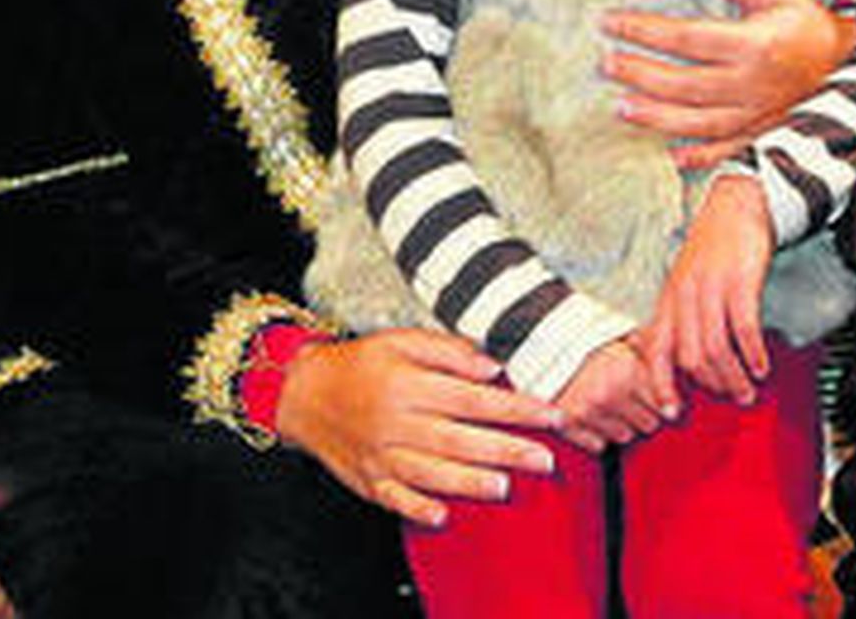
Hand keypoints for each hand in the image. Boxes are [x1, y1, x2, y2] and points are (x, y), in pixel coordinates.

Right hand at [275, 328, 561, 528]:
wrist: (305, 393)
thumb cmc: (362, 363)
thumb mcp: (401, 340)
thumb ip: (448, 350)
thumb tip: (492, 367)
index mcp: (408, 383)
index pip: (471, 397)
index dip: (514, 407)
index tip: (549, 414)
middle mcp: (395, 421)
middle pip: (458, 439)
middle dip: (506, 449)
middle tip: (546, 459)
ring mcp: (380, 455)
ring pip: (431, 472)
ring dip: (471, 482)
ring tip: (507, 486)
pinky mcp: (368, 481)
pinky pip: (396, 498)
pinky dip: (419, 508)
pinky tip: (444, 514)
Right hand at [554, 337, 671, 453]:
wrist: (545, 343)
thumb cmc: (587, 344)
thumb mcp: (625, 342)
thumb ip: (653, 357)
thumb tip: (681, 374)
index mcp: (629, 370)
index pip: (667, 406)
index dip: (664, 401)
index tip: (662, 399)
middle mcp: (612, 392)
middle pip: (649, 425)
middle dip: (643, 412)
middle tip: (629, 396)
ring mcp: (590, 411)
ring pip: (626, 436)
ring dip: (621, 424)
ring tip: (610, 402)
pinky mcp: (570, 425)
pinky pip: (599, 445)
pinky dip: (598, 434)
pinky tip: (594, 415)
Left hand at [602, 0, 855, 169]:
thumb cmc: (816, 31)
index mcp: (753, 45)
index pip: (685, 38)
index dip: (644, 31)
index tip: (609, 23)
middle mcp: (751, 86)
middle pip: (682, 83)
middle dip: (639, 74)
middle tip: (604, 64)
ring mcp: (757, 117)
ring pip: (696, 122)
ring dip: (656, 117)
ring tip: (621, 107)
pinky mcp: (765, 137)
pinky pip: (728, 152)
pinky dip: (700, 157)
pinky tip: (672, 157)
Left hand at [637, 175, 773, 406]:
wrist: (736, 204)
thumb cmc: (713, 248)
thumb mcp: (687, 282)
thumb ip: (683, 318)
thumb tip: (686, 363)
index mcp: (668, 298)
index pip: (653, 348)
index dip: (659, 384)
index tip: (671, 412)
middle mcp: (684, 294)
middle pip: (688, 357)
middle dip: (711, 387)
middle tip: (730, 400)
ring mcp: (710, 287)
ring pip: (715, 349)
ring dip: (733, 377)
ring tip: (748, 390)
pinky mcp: (738, 281)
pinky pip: (743, 328)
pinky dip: (752, 354)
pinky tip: (761, 366)